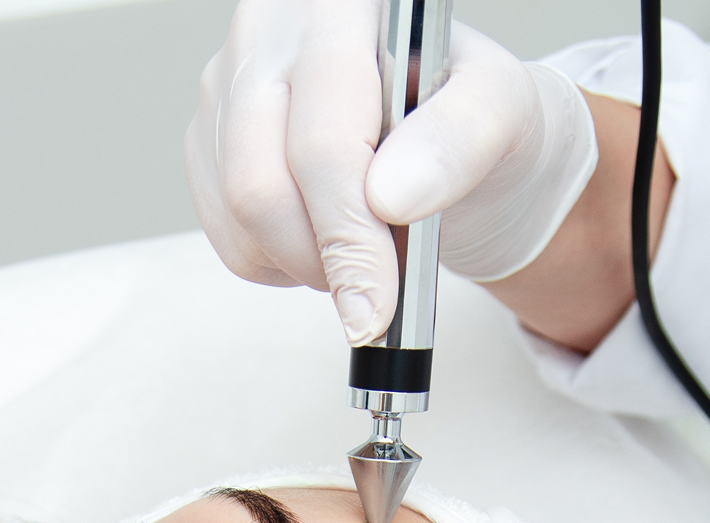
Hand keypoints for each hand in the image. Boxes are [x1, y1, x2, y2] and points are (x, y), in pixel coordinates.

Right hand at [185, 0, 596, 344]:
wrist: (449, 136)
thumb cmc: (474, 115)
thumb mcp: (502, 112)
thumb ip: (460, 140)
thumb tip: (392, 195)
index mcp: (340, 6)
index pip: (323, 141)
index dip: (347, 235)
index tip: (375, 305)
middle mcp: (271, 32)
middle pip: (259, 184)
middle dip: (324, 259)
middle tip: (377, 295)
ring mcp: (228, 84)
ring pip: (237, 216)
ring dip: (306, 264)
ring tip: (366, 247)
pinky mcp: (207, 139)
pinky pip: (226, 234)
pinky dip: (280, 262)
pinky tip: (326, 237)